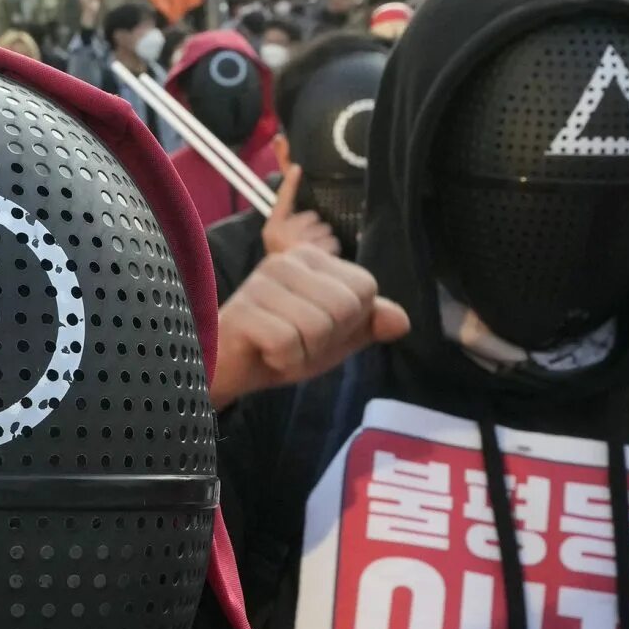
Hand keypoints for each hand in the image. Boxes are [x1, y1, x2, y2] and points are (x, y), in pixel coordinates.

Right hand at [210, 238, 407, 409]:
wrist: (226, 369)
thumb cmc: (278, 347)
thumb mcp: (332, 338)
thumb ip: (367, 325)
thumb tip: (401, 321)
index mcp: (312, 259)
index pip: (366, 288)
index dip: (351, 322)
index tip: (317, 329)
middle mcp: (286, 261)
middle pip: (346, 307)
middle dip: (327, 340)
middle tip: (296, 340)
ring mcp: (261, 283)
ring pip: (318, 327)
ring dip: (302, 354)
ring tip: (277, 347)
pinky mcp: (242, 310)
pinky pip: (287, 344)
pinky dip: (281, 361)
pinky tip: (262, 352)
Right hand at [262, 162, 337, 257]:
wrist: (284, 292)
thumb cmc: (287, 262)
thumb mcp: (280, 240)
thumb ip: (288, 218)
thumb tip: (300, 188)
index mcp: (272, 228)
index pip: (282, 200)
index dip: (290, 183)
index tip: (297, 168)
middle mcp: (282, 233)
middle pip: (312, 217)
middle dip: (315, 229)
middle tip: (308, 245)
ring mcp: (297, 243)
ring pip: (326, 230)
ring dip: (325, 241)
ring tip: (315, 255)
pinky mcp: (313, 253)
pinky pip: (333, 243)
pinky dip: (332, 251)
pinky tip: (322, 262)